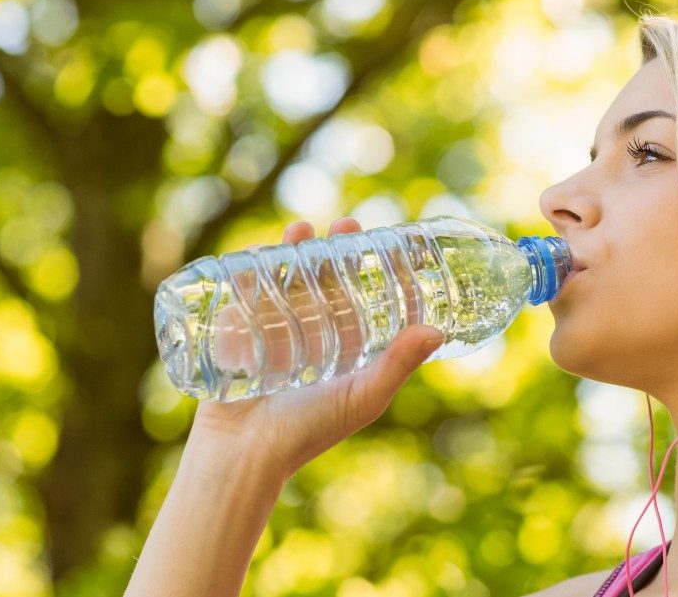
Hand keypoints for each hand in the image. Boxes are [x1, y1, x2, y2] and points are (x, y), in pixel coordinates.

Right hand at [189, 217, 444, 479]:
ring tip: (304, 228)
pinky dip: (254, 266)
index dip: (384, 272)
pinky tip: (261, 248)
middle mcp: (316, 337)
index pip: (371, 300)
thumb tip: (437, 331)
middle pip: (330, 280)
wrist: (243, 454)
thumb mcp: (363, 395)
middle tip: (348, 223)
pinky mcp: (240, 333)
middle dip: (338, 249)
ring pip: (291, 279)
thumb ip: (398, 364)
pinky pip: (248, 291)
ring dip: (297, 249)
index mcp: (349, 350)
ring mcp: (276, 333)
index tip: (396, 245)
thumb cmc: (309, 431)